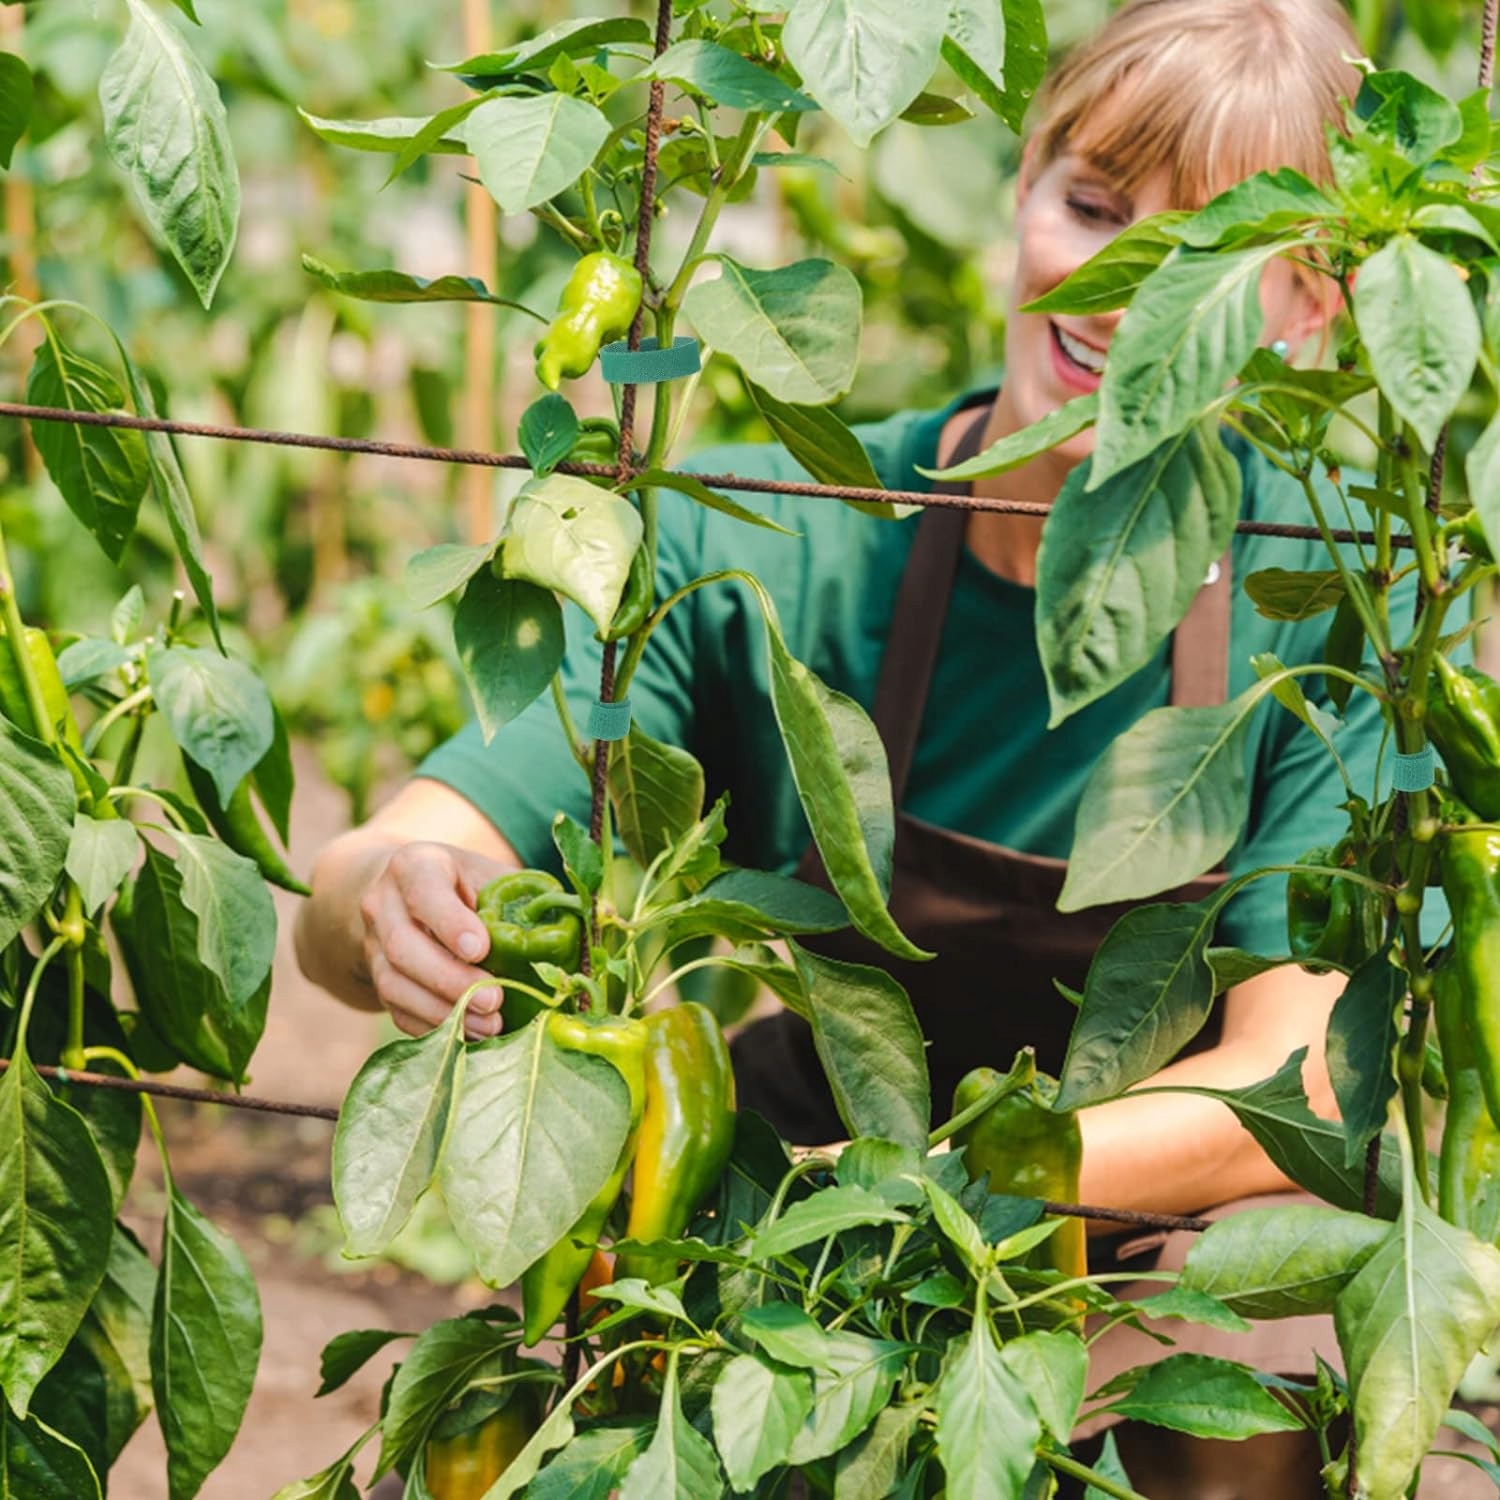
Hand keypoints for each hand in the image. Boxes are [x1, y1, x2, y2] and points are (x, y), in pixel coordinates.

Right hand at [358, 841, 514, 1039]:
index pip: (423, 891)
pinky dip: (433, 1027)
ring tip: (489, 1025)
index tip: (482, 950)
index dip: (450, 923)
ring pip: (394, 985)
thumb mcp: (488, 874)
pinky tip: (469, 1036)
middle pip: (403, 947)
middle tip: (495, 1000)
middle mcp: (383, 905)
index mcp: (414, 865)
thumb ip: (520, 896)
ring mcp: (373, 946)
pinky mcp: (377, 980)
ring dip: (443, 1011)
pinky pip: (397, 1010)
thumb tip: (575, 928)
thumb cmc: (464, 884)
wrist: (408, 895)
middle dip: (450, 979)